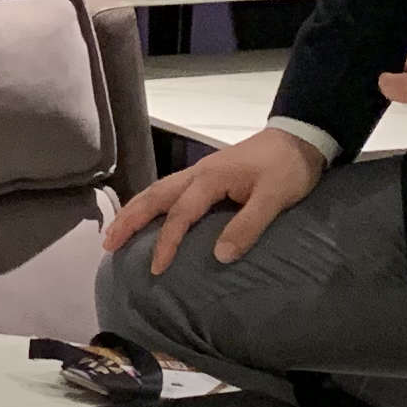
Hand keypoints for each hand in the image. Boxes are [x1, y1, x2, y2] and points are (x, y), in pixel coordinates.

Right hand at [102, 125, 326, 276]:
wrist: (299, 138)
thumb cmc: (288, 169)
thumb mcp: (274, 198)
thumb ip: (247, 226)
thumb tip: (219, 256)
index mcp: (211, 178)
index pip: (180, 214)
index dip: (166, 241)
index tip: (156, 269)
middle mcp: (198, 173)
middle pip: (155, 196)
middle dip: (129, 219)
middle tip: (108, 243)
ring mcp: (200, 171)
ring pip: (158, 190)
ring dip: (135, 209)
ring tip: (116, 231)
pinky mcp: (207, 174)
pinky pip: (169, 189)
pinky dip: (151, 203)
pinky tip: (147, 214)